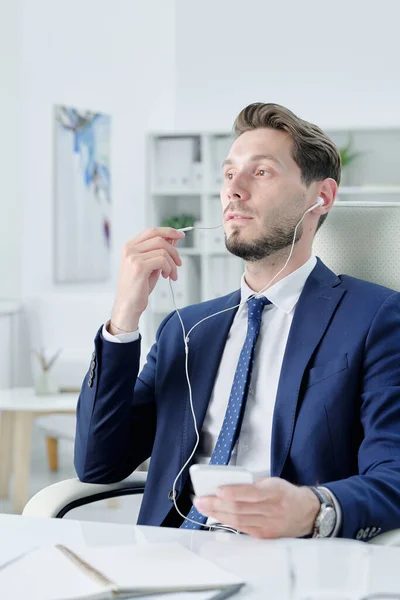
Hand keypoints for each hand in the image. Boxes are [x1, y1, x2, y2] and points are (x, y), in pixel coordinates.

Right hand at [110, 227, 184, 332]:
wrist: (129, 304)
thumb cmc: (138, 287)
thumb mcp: (151, 265)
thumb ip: (159, 252)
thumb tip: (173, 240)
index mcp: (130, 246)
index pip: (152, 231)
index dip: (168, 231)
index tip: (180, 235)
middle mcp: (130, 249)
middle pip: (159, 238)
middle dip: (174, 250)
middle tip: (179, 263)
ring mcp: (133, 257)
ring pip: (163, 250)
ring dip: (172, 263)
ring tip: (171, 274)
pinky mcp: (139, 266)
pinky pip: (162, 260)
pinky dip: (169, 268)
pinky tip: (166, 276)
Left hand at [193, 477, 319, 538]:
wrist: (307, 512)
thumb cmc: (287, 493)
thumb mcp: (273, 482)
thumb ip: (252, 484)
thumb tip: (228, 485)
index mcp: (275, 492)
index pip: (251, 493)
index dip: (234, 492)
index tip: (218, 490)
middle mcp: (272, 510)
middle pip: (240, 509)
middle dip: (217, 505)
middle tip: (200, 500)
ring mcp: (268, 525)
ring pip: (239, 521)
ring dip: (217, 514)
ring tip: (203, 507)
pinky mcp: (265, 535)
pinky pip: (243, 528)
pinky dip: (227, 522)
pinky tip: (216, 517)